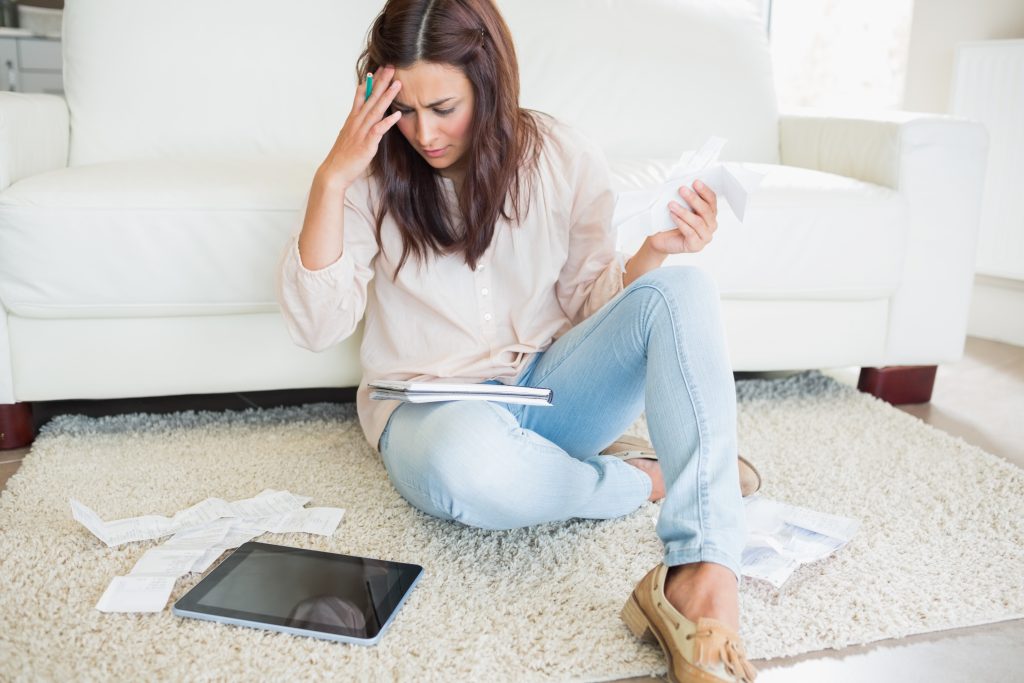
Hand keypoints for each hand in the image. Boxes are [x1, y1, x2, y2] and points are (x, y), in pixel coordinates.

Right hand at [317, 65, 403, 188]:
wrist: (334, 173)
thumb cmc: (342, 156)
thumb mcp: (349, 135)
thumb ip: (357, 125)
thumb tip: (363, 118)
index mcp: (352, 119)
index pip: (361, 95)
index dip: (369, 82)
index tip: (377, 69)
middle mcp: (356, 122)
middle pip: (370, 98)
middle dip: (381, 82)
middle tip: (390, 67)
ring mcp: (361, 132)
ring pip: (375, 110)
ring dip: (387, 96)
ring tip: (397, 84)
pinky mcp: (366, 144)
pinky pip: (378, 130)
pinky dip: (388, 121)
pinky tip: (397, 113)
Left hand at [647, 180, 717, 254]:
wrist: (661, 239)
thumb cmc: (671, 222)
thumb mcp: (680, 207)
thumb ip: (685, 198)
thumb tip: (684, 185)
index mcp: (710, 214)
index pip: (712, 200)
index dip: (704, 191)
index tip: (695, 182)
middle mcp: (711, 225)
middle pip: (706, 210)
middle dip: (694, 199)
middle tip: (682, 190)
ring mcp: (705, 237)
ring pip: (698, 222)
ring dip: (684, 211)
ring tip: (671, 204)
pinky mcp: (696, 246)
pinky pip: (690, 232)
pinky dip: (680, 222)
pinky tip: (672, 215)